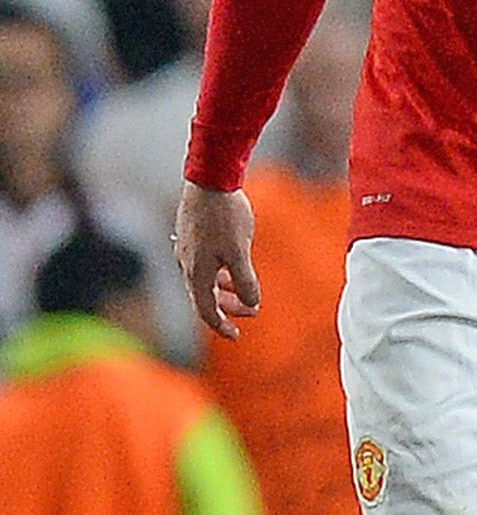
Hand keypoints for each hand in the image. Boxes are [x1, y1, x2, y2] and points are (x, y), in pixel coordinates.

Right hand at [173, 181, 259, 339]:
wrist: (208, 179)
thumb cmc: (224, 216)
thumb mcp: (239, 251)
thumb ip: (245, 279)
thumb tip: (251, 302)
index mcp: (196, 274)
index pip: (205, 311)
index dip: (222, 326)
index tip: (237, 335)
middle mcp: (186, 266)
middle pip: (205, 297)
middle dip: (228, 307)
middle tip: (251, 312)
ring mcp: (187, 250)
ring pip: (205, 280)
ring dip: (225, 289)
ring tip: (246, 291)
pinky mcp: (191, 236)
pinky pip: (204, 264)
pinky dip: (219, 272)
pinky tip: (234, 266)